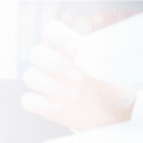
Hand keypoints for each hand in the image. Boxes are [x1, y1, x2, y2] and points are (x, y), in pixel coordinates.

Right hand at [20, 20, 136, 131]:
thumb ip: (93, 52)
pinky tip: (61, 107)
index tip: (75, 49)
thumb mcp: (108, 65)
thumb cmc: (112, 84)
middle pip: (36, 52)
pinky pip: (27, 101)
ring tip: (75, 94)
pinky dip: (42, 104)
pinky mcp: (46, 105)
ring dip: (51, 86)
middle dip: (56, 65)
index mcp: (71, 49)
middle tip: (79, 77)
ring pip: (29, 76)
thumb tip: (76, 46)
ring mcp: (49, 84)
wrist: (116, 112)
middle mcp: (56, 63)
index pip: (52, 30)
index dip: (58, 36)